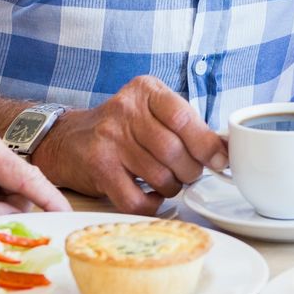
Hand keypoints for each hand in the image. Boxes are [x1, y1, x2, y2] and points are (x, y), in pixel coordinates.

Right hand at [31, 75, 226, 213]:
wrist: (68, 139)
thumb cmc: (124, 128)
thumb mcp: (153, 111)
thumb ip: (187, 125)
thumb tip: (225, 151)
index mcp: (146, 90)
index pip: (183, 117)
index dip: (206, 144)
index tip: (220, 161)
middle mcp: (125, 110)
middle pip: (173, 150)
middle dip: (190, 170)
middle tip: (189, 173)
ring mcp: (109, 139)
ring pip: (158, 176)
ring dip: (172, 186)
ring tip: (169, 182)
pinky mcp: (98, 167)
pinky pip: (136, 198)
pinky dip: (152, 203)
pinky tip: (152, 195)